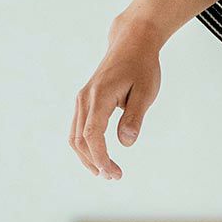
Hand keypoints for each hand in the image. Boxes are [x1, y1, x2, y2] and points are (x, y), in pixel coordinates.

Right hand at [70, 15, 162, 179]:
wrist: (131, 43)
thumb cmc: (142, 66)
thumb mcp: (146, 92)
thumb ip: (135, 117)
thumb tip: (126, 142)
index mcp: (99, 97)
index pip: (92, 136)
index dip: (100, 158)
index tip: (113, 174)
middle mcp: (84, 99)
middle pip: (79, 140)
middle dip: (94, 162)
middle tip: (115, 177)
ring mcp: (82, 99)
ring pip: (75, 136)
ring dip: (88, 157)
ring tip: (107, 172)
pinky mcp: (85, 101)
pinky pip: (79, 128)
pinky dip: (86, 145)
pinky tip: (99, 157)